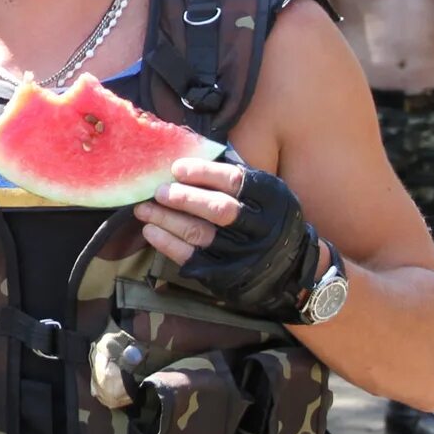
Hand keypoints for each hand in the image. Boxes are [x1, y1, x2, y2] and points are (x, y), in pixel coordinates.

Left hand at [136, 155, 317, 322]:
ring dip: (167, 219)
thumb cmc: (266, 220)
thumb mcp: (265, 195)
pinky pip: (192, 257)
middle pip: (218, 210)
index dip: (203, 173)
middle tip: (158, 191)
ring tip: (144, 209)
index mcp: (271, 199)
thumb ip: (234, 179)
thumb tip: (188, 159)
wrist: (289, 270)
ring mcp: (243, 254)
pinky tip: (152, 231)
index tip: (176, 168)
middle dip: (183, 198)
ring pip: (200, 234)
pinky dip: (167, 243)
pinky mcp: (227, 275)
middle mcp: (260, 227)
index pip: (235, 181)